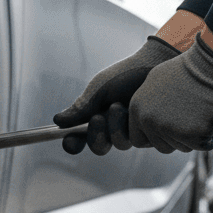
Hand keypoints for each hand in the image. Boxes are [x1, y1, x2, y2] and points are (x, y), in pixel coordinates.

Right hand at [53, 36, 179, 154]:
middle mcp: (113, 128)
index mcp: (96, 118)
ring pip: (120, 144)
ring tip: (120, 104)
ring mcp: (132, 131)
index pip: (80, 139)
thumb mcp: (99, 89)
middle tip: (97, 117)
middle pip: (99, 148)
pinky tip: (138, 107)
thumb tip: (57, 121)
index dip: (73, 143)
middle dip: (96, 135)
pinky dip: (135, 124)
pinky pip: (140, 141)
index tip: (69, 140)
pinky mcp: (150, 133)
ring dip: (117, 125)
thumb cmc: (125, 74)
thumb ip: (81, 107)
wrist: (154, 65)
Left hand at [128, 33, 212, 152]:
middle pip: (163, 147)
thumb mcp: (157, 81)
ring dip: (196, 134)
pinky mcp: (192, 135)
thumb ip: (149, 105)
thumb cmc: (189, 68)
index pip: (139, 139)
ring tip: (203, 108)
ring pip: (184, 147)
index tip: (171, 127)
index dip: (156, 137)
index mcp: (137, 108)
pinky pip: (205, 144)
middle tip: (192, 116)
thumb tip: (147, 123)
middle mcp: (149, 121)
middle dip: (178, 137)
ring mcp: (170, 129)